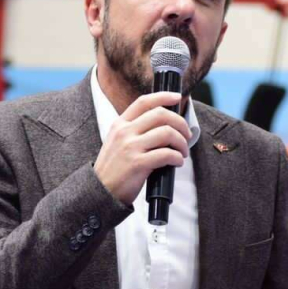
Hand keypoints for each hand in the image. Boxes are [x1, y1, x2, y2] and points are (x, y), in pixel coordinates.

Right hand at [93, 91, 191, 205]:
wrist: (100, 191)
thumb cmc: (114, 168)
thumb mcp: (116, 142)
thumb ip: (134, 130)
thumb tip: (163, 124)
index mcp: (120, 124)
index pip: (144, 102)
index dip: (163, 96)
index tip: (177, 97)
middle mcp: (124, 132)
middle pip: (160, 114)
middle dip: (180, 123)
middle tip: (186, 134)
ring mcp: (130, 147)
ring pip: (167, 133)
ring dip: (182, 142)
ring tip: (182, 152)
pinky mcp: (137, 164)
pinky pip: (166, 154)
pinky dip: (177, 158)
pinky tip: (177, 163)